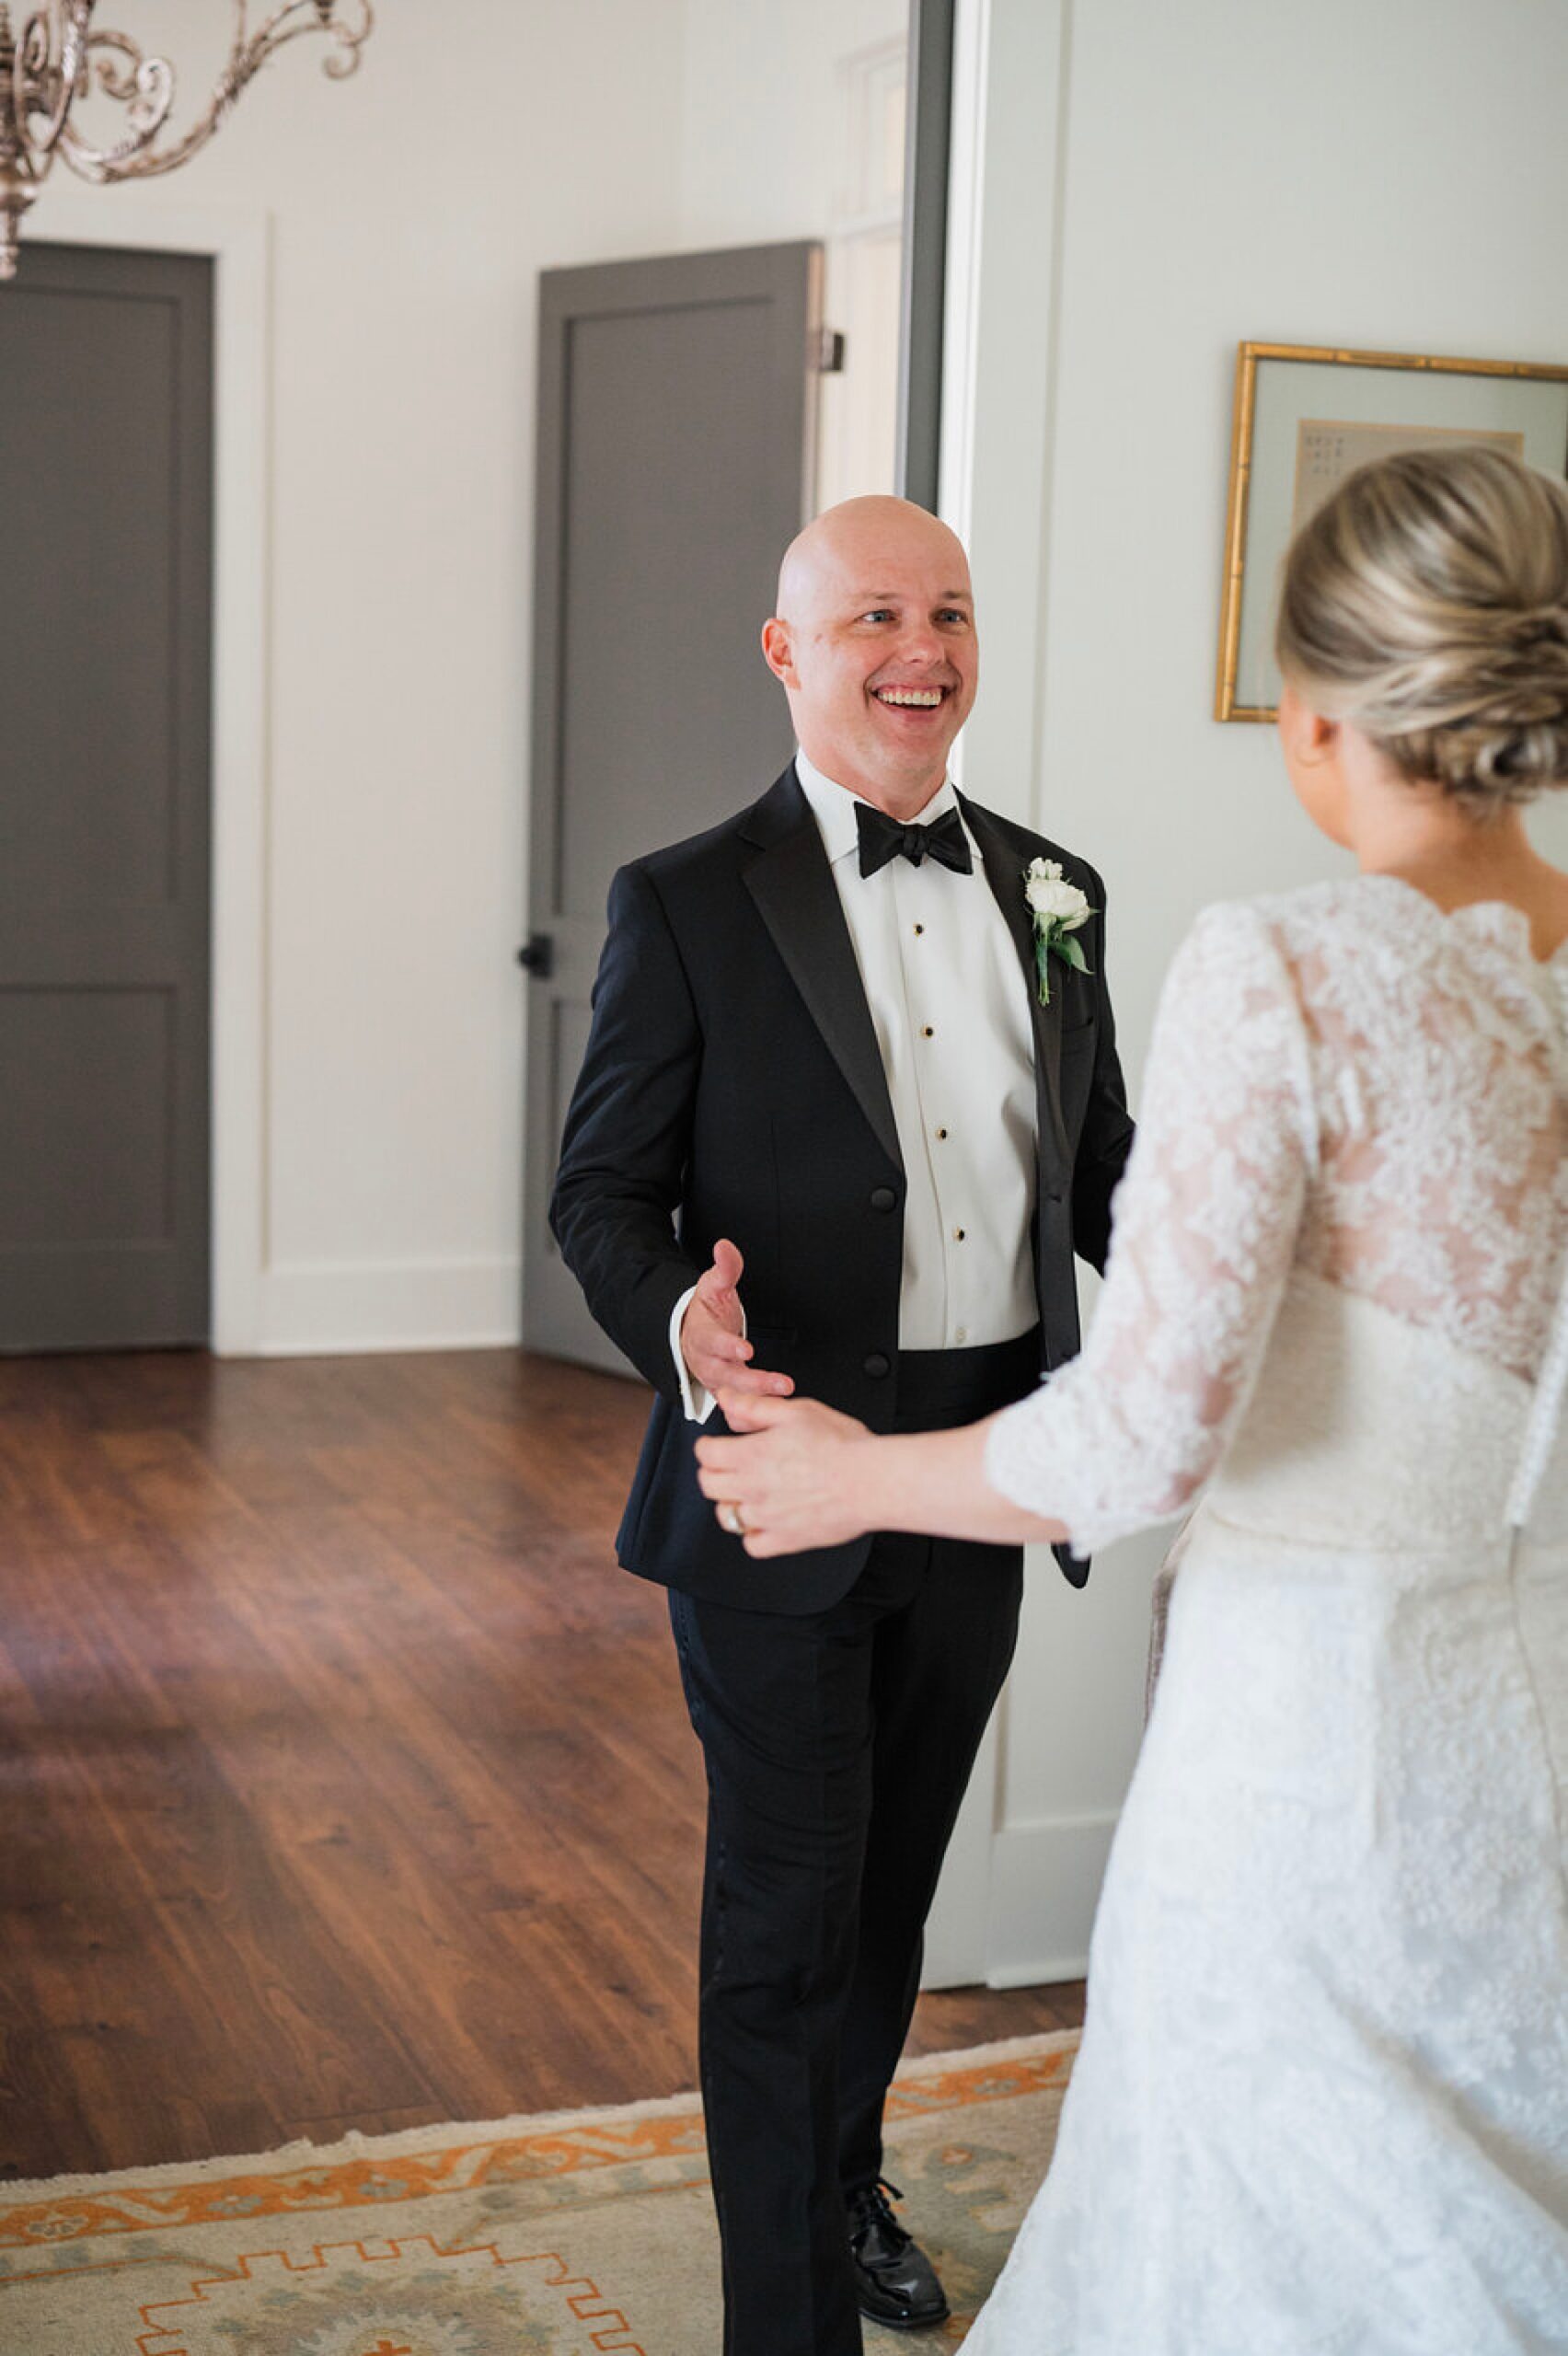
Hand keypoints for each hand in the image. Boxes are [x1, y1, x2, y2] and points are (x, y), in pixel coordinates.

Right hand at [679, 1239, 794, 1401]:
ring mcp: (714, 1378)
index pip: (712, 1342)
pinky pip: (739, 1402)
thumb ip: (724, 1268)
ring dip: (759, 1395)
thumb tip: (725, 1246)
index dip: (728, 1346)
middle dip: (753, 1381)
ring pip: (734, 1392)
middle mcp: (705, 1361)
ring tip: (785, 1392)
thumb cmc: (704, 1309)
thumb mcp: (712, 1284)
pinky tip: (778, 1407)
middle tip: (781, 1382)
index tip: (747, 1350)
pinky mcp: (725, 1389)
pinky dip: (756, 1406)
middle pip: (725, 1375)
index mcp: (700, 1334)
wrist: (691, 1331)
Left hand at [696, 1392, 874, 1555]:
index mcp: (751, 1455)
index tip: (717, 1444)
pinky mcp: (784, 1539)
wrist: (871, 1481)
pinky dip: (753, 1534)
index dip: (709, 1445)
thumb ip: (755, 1407)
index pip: (706, 1453)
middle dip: (713, 1472)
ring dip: (731, 1503)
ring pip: (726, 1516)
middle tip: (729, 1466)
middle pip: (709, 1484)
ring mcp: (766, 1518)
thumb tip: (727, 1400)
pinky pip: (752, 1544)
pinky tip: (765, 1520)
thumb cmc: (842, 1446)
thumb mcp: (797, 1411)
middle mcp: (752, 1488)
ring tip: (748, 1492)